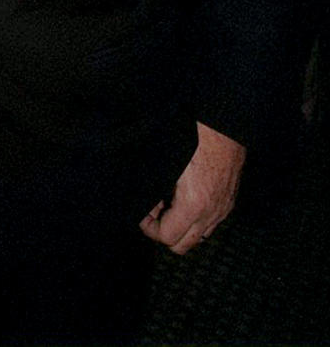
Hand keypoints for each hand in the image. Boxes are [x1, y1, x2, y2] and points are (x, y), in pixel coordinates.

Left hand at [139, 122, 245, 254]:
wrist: (224, 125)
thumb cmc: (193, 138)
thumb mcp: (167, 163)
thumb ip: (155, 188)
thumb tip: (146, 204)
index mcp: (193, 204)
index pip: (167, 237)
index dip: (149, 228)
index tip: (142, 214)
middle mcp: (211, 213)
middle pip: (182, 246)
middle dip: (163, 233)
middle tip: (152, 213)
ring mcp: (222, 210)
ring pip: (198, 238)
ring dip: (180, 229)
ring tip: (168, 205)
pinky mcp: (229, 202)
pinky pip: (210, 224)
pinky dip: (195, 221)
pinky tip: (185, 199)